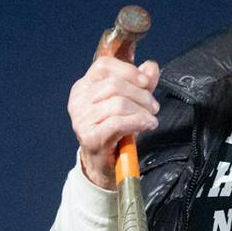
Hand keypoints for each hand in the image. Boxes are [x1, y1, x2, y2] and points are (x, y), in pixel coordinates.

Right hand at [69, 57, 159, 189]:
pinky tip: (147, 124)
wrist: (105, 164)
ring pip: (118, 104)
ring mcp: (81, 119)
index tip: (145, 82)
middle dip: (141, 95)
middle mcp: (78, 101)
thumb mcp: (130, 102)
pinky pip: (118, 122)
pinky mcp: (89, 137)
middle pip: (114, 85)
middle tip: (153, 107)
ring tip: (150, 118)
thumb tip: (151, 67)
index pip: (103, 66)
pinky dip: (138, 121)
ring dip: (141, 111)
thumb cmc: (115, 130)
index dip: (128, 71)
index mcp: (83, 87)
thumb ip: (140, 83)